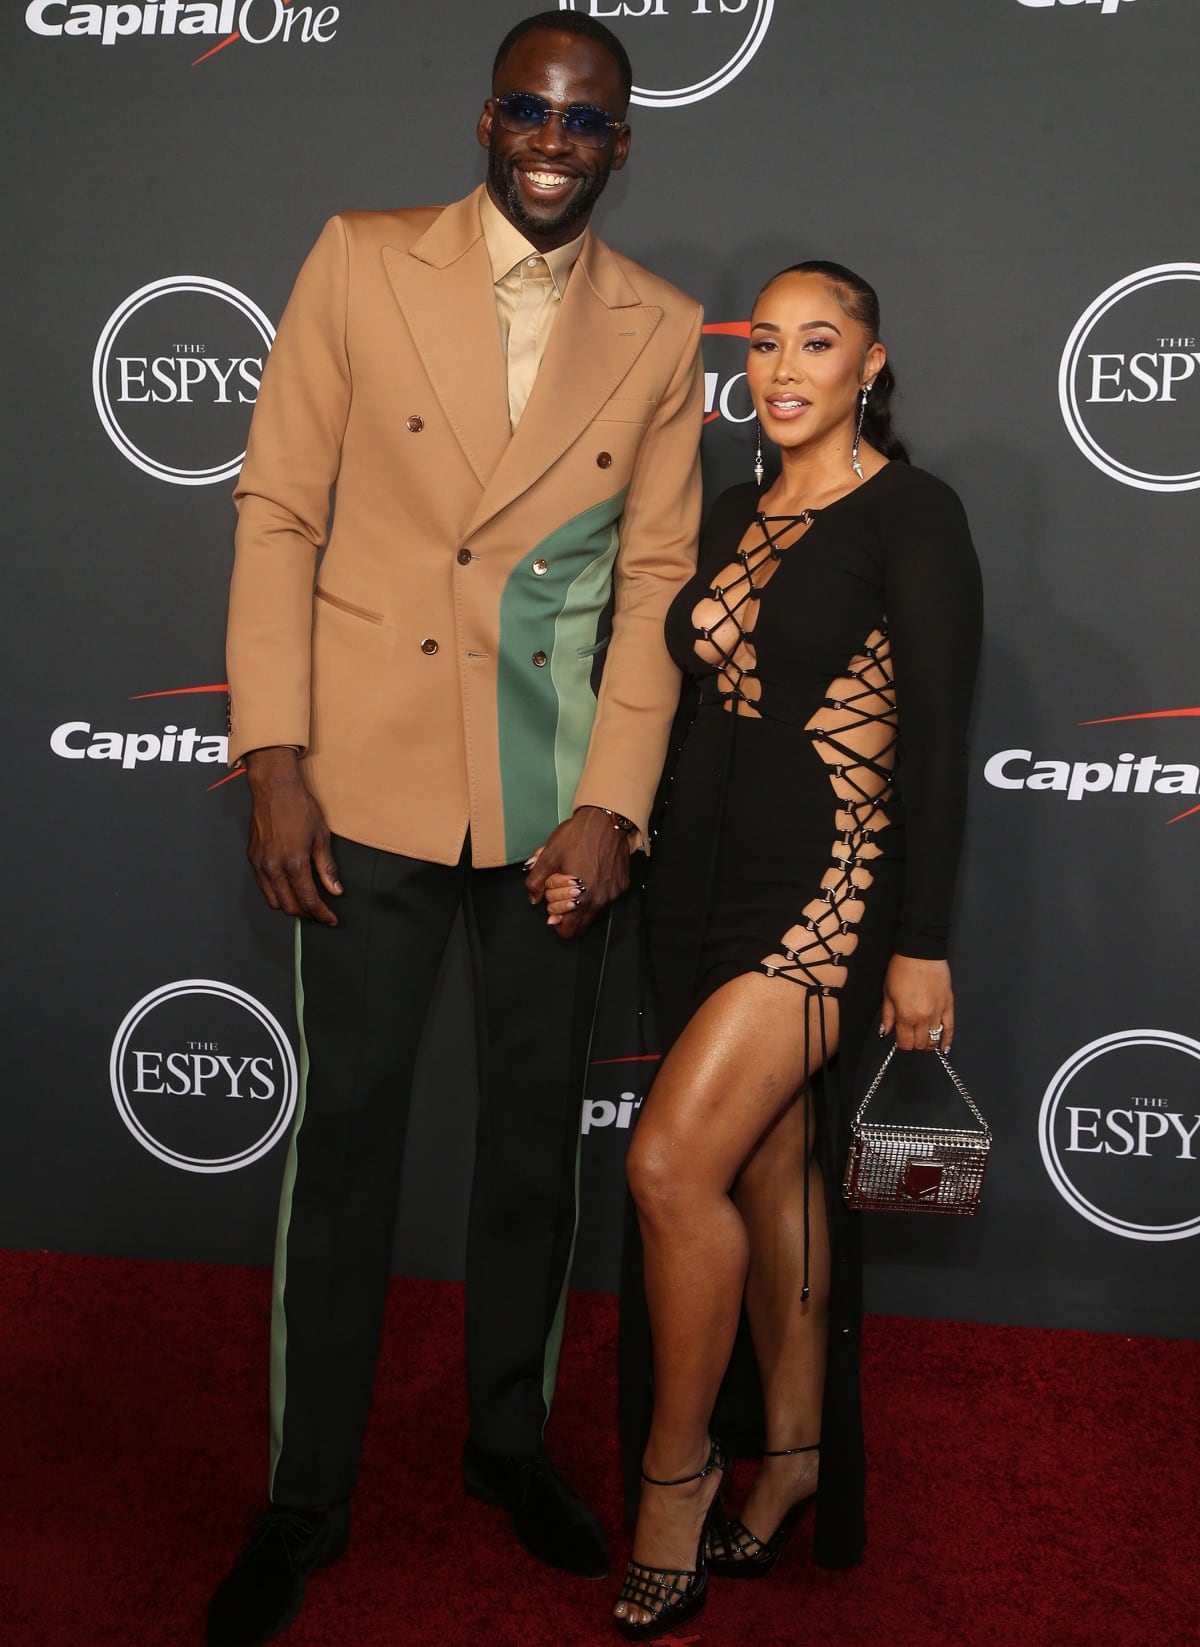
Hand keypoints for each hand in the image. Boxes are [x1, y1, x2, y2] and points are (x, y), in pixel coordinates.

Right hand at [244, 746, 341, 925]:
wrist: (273, 788)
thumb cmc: (298, 806)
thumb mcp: (321, 836)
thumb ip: (327, 867)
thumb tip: (335, 889)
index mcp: (293, 863)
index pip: (308, 900)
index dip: (321, 914)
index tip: (330, 919)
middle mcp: (273, 867)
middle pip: (288, 906)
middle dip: (306, 914)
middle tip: (320, 914)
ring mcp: (260, 864)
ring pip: (272, 900)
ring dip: (289, 907)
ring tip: (305, 905)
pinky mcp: (252, 858)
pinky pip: (263, 887)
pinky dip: (276, 895)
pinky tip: (288, 890)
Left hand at [523, 807, 632, 938]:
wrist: (607, 819)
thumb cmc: (579, 834)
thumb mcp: (549, 854)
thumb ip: (536, 881)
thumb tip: (534, 899)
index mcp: (582, 895)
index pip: (567, 930)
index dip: (556, 919)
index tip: (553, 903)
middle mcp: (601, 899)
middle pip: (580, 925)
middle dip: (567, 912)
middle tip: (562, 888)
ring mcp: (613, 894)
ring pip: (592, 913)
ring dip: (581, 903)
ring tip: (576, 878)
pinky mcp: (622, 886)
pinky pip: (605, 900)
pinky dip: (594, 893)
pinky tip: (590, 873)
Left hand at [880, 955, 953, 1051]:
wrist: (921, 952)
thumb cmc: (902, 968)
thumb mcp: (887, 992)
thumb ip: (888, 1015)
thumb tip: (885, 1031)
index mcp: (906, 1014)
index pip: (905, 1042)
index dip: (902, 1044)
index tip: (900, 1040)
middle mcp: (923, 1017)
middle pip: (920, 1043)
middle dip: (914, 1044)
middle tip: (911, 1037)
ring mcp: (938, 1012)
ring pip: (934, 1039)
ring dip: (928, 1043)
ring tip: (924, 1041)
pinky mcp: (949, 1005)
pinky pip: (950, 1028)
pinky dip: (947, 1040)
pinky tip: (944, 1048)